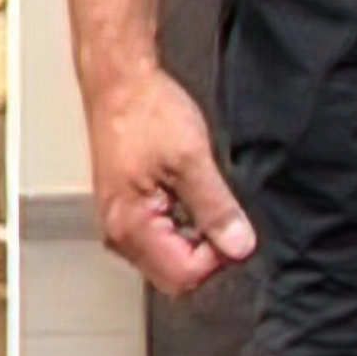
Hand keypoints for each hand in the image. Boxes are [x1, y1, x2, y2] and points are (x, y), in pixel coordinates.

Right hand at [88, 66, 254, 295]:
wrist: (119, 80)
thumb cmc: (144, 110)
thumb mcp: (192, 159)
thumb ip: (217, 209)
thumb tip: (239, 246)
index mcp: (130, 226)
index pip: (185, 276)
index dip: (217, 255)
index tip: (231, 225)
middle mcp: (118, 232)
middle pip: (174, 273)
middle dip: (204, 250)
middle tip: (217, 209)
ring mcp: (118, 221)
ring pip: (168, 257)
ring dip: (193, 236)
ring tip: (196, 192)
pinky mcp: (124, 208)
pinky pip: (159, 236)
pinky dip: (180, 222)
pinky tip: (183, 190)